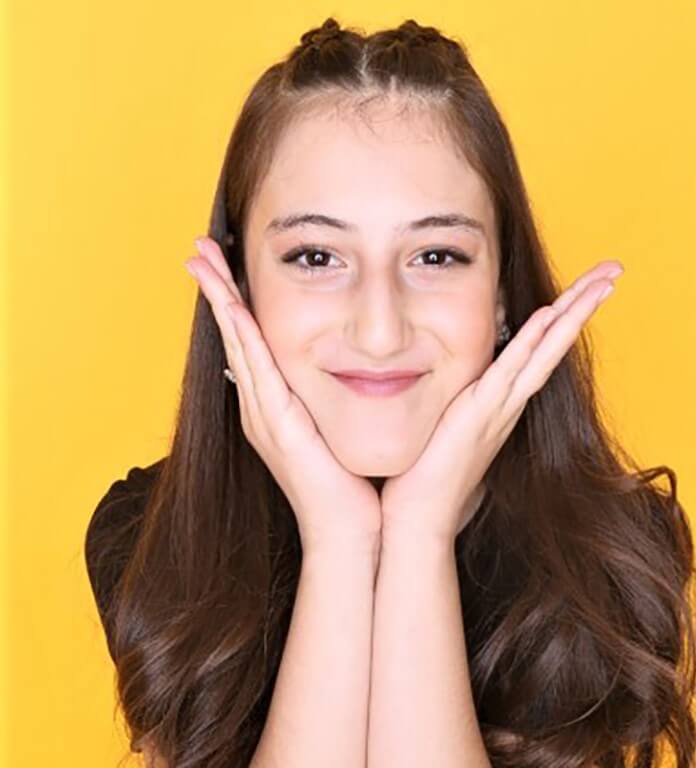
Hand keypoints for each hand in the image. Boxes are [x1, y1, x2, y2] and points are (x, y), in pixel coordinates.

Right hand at [184, 236, 381, 553]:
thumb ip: (336, 398)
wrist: (351, 532)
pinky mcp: (276, 426)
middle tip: (200, 248)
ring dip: (220, 300)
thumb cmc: (351, 484)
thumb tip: (353, 368)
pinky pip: (257, 370)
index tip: (228, 264)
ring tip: (202, 260)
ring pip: (237, 344)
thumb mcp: (340, 428)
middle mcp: (261, 407)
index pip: (251, 342)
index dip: (236, 302)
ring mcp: (264, 416)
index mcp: (275, 405)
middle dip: (217, 290)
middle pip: (234, 335)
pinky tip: (233, 306)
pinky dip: (243, 335)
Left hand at [379, 260, 624, 543]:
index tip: (587, 285)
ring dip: (572, 314)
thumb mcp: (447, 423)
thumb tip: (455, 376)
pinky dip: (529, 343)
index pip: (540, 349)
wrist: (419, 516)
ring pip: (543, 351)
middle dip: (584, 304)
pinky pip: (508, 371)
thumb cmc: (427, 473)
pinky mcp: (478, 413)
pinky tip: (547, 315)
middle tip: (614, 270)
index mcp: (502, 402)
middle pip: (555, 343)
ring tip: (603, 282)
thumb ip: (458, 398)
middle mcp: (509, 402)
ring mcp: (498, 407)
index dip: (565, 316)